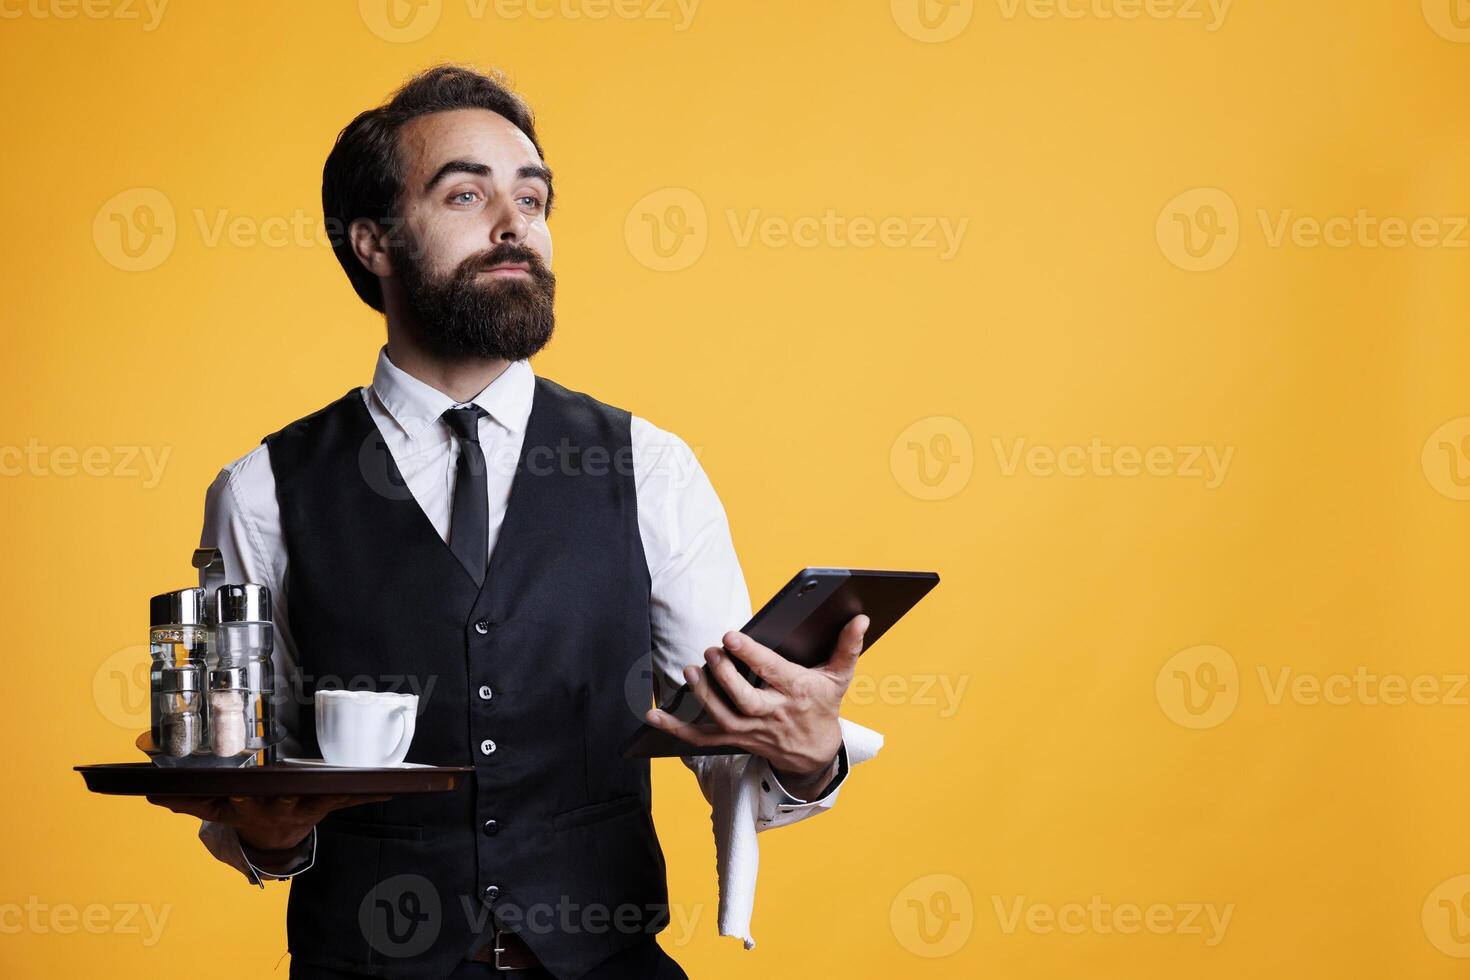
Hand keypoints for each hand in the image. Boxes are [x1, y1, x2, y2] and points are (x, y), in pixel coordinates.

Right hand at [145, 794, 390, 851]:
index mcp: (255, 806)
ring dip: (348, 790)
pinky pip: (353, 799)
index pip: (249, 801)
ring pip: (329, 797)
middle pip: (290, 799)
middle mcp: (284, 808)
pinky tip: (393, 787)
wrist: (273, 839)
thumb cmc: (246, 810)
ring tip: (372, 780)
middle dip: (293, 793)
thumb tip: (150, 789)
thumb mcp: (216, 807)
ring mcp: (310, 807)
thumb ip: (188, 797)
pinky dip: (373, 794)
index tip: (240, 792)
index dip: (245, 797)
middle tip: (298, 785)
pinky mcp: (331, 803)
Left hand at [646, 614, 868, 784]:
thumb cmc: (822, 707)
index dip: (750, 655)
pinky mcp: (734, 739)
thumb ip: (848, 646)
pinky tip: (653, 713)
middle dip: (724, 676)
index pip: (771, 673)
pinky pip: (701, 738)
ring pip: (723, 718)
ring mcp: (751, 731)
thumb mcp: (839, 678)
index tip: (732, 636)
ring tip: (690, 670)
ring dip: (703, 695)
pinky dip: (675, 728)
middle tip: (711, 651)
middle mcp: (772, 715)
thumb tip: (861, 618)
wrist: (814, 753)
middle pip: (744, 699)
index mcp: (797, 693)